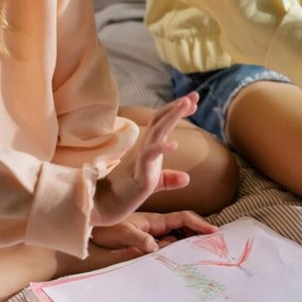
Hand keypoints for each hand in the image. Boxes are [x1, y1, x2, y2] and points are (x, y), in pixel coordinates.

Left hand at [90, 210, 218, 258]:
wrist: (89, 235)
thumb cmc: (105, 230)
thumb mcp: (121, 233)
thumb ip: (138, 238)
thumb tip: (155, 247)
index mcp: (155, 221)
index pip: (182, 219)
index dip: (199, 223)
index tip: (213, 232)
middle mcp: (158, 229)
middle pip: (185, 230)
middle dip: (200, 236)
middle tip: (216, 248)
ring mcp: (154, 240)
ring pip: (178, 242)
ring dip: (190, 248)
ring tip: (204, 258)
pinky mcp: (148, 250)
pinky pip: (167, 252)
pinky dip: (177, 256)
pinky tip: (183, 265)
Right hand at [92, 94, 195, 226]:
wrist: (106, 206)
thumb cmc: (127, 193)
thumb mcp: (153, 184)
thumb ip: (168, 180)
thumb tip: (187, 178)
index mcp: (149, 149)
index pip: (162, 123)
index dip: (176, 111)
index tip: (193, 102)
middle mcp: (145, 149)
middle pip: (160, 120)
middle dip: (177, 107)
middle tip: (194, 95)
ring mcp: (141, 158)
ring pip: (157, 131)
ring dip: (171, 116)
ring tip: (186, 104)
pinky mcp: (138, 172)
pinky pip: (149, 155)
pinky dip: (161, 148)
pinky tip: (174, 144)